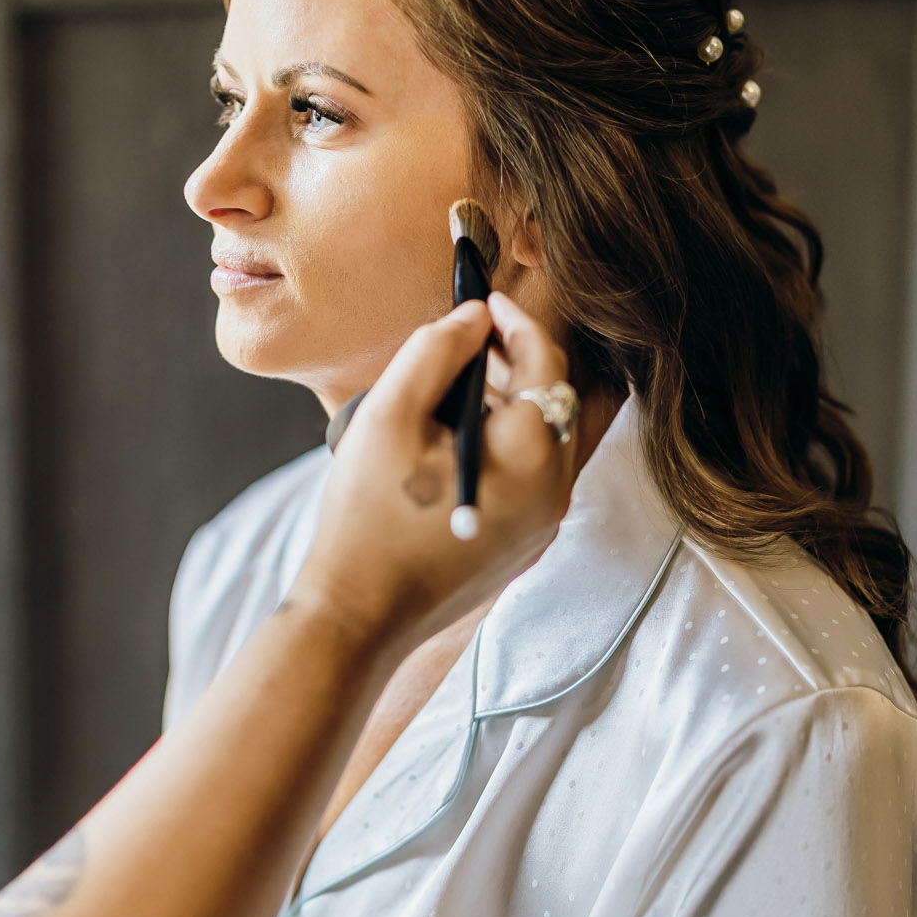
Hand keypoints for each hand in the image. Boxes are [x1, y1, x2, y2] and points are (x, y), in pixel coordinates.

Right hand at [297, 292, 576, 659]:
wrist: (358, 617)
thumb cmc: (366, 519)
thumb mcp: (389, 417)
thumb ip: (435, 351)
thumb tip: (473, 318)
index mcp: (530, 457)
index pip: (546, 363)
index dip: (515, 322)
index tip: (483, 300)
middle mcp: (553, 494)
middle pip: (557, 403)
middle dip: (520, 363)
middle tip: (472, 342)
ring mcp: (543, 527)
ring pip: (549, 442)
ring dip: (514, 406)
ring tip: (457, 388)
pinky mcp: (524, 548)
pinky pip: (534, 480)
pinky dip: (509, 446)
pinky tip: (457, 440)